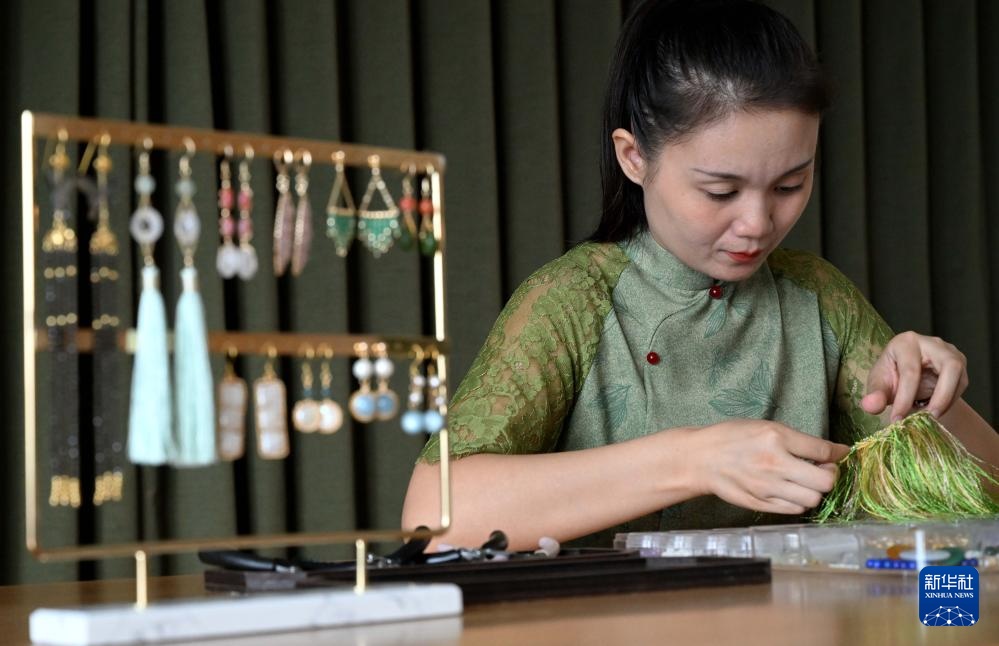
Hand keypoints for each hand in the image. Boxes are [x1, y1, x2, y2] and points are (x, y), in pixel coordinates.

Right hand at [689, 420, 848, 514]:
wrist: (701, 459)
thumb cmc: (731, 437)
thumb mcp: (764, 427)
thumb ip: (795, 440)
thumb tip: (829, 452)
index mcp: (776, 438)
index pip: (822, 451)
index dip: (838, 453)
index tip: (841, 453)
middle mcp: (775, 464)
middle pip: (824, 481)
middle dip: (830, 475)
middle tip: (823, 470)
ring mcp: (768, 488)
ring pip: (813, 499)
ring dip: (815, 491)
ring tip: (805, 482)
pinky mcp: (761, 503)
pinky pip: (794, 509)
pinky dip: (799, 501)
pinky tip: (791, 491)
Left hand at [860, 331, 967, 421]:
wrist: (906, 377)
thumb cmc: (891, 375)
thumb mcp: (879, 385)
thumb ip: (875, 395)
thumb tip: (870, 406)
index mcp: (906, 343)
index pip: (911, 371)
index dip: (905, 398)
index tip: (898, 419)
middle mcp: (931, 343)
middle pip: (948, 366)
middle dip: (940, 396)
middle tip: (928, 418)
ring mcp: (949, 352)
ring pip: (959, 374)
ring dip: (947, 399)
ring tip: (930, 416)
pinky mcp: (959, 364)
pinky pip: (962, 383)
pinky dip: (950, 400)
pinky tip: (935, 409)